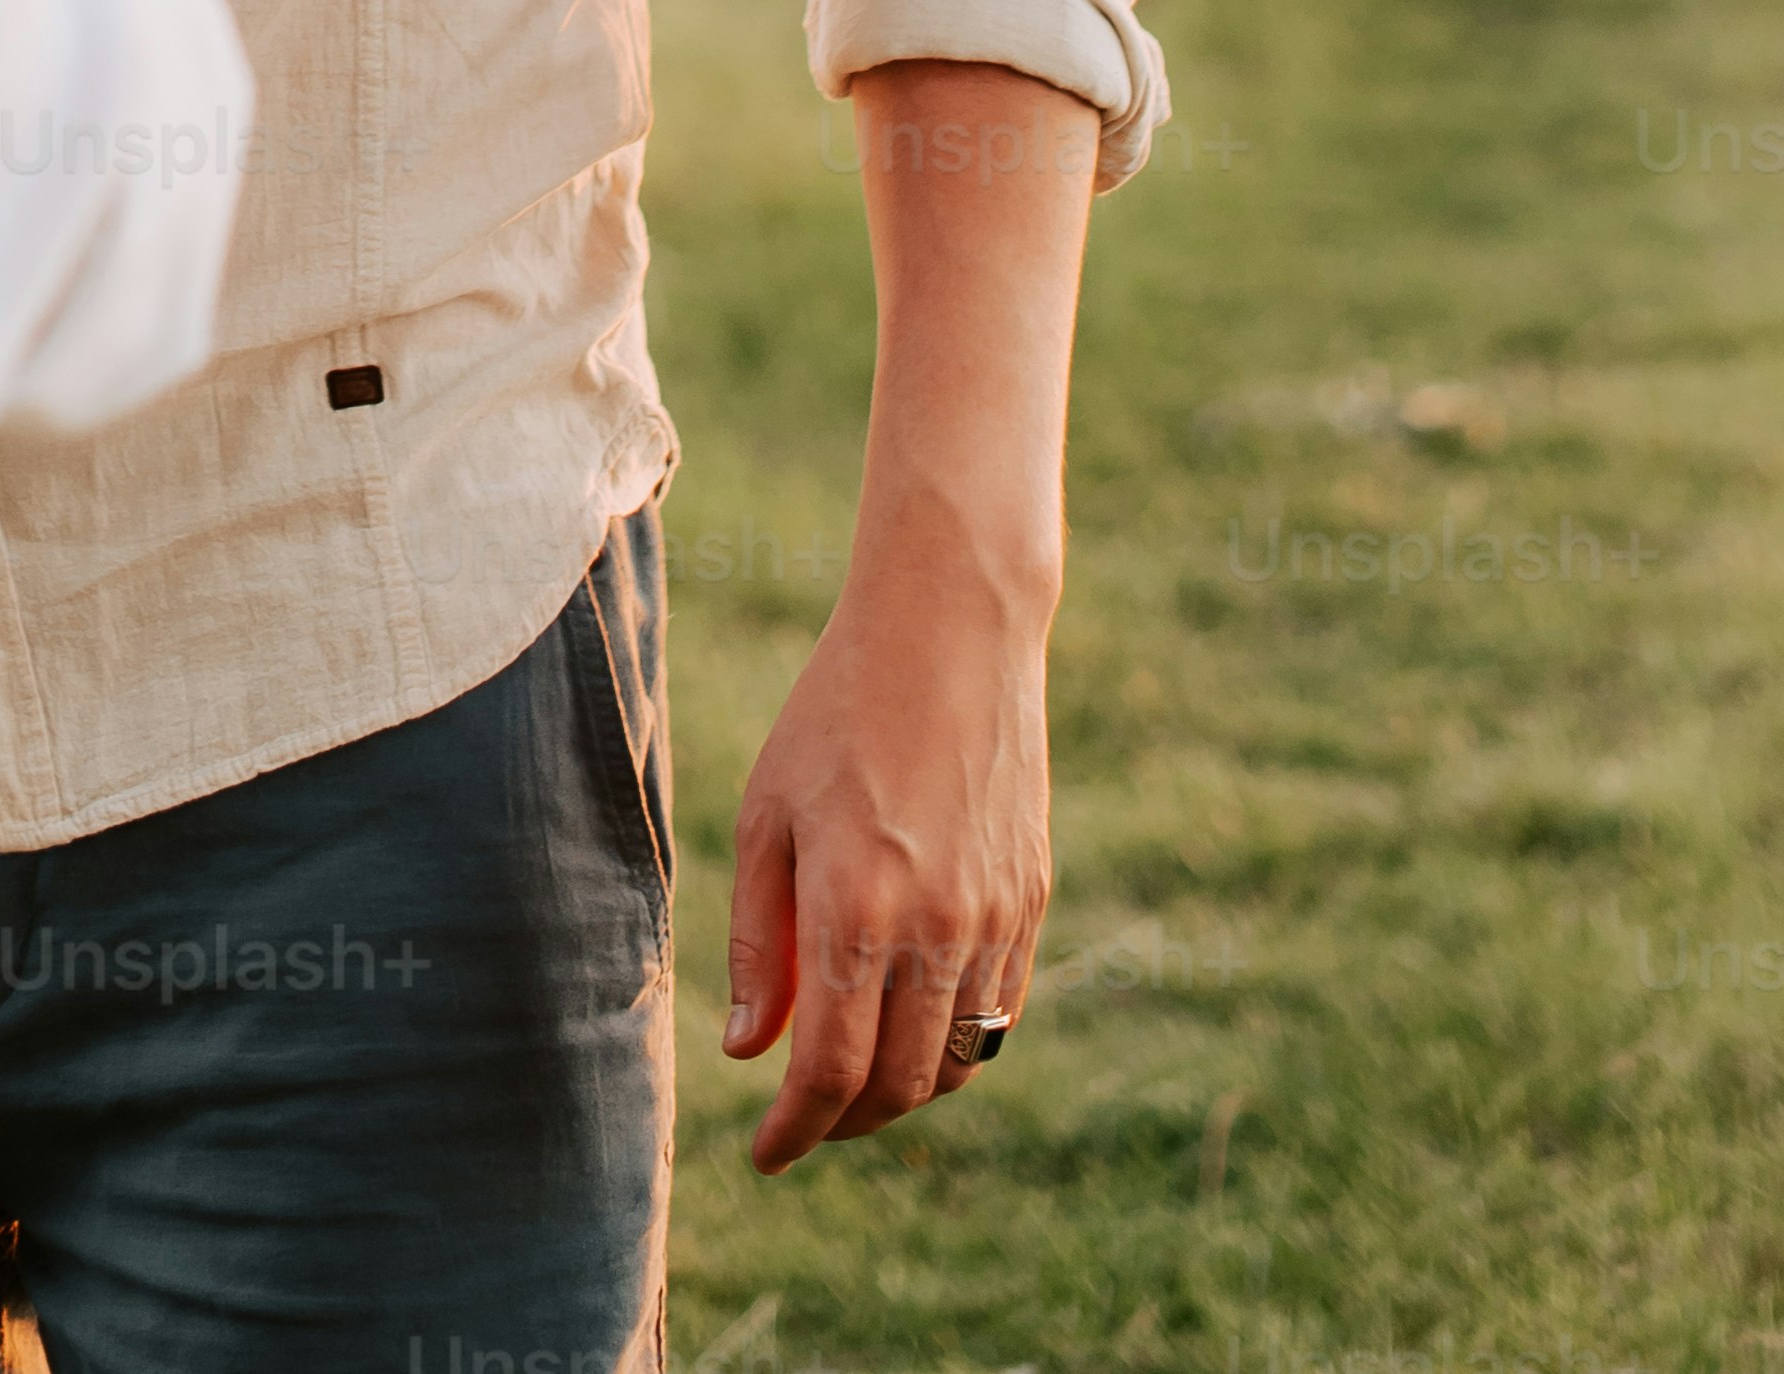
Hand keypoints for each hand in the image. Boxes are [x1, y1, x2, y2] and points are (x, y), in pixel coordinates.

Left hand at [722, 541, 1053, 1166]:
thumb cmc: (836, 713)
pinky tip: (912, 1020)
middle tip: (803, 1118)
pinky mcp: (1032, 901)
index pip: (830, 1071)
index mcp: (855, 906)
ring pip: (956, 1061)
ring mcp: (995, 919)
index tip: (765, 1154)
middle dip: (844, 1122)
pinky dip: (954, 1043)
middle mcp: (936, 927)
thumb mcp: (768, 814)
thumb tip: (751, 1052)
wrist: (952, 630)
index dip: (795, 1129)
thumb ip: (759, 942)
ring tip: (854, 1077)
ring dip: (903, 1092)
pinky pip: (999, 1013)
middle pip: (898, 1085)